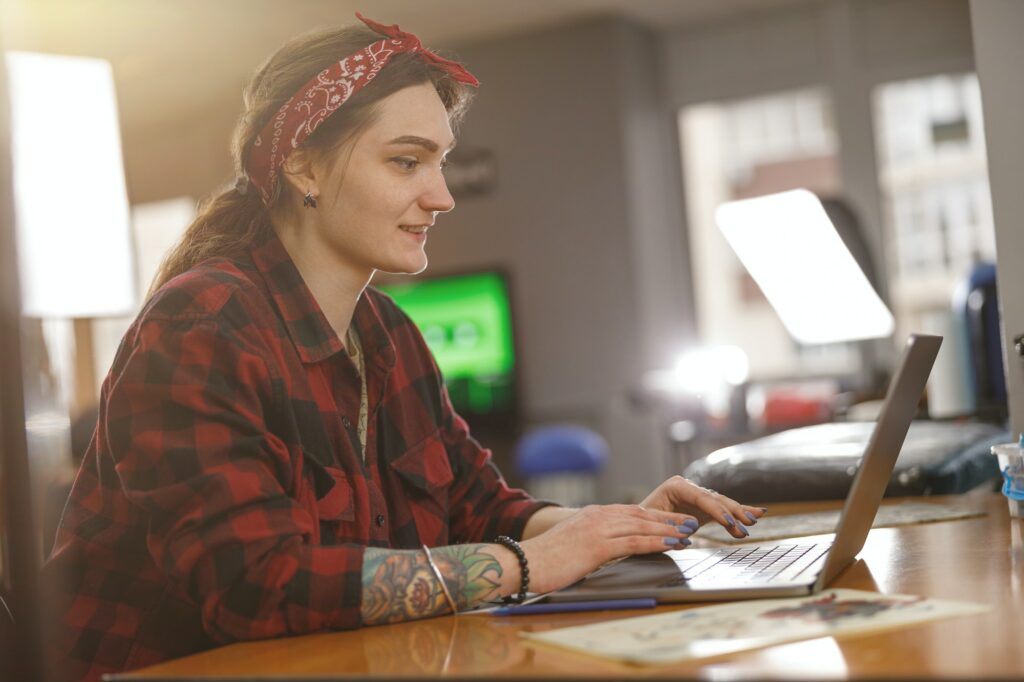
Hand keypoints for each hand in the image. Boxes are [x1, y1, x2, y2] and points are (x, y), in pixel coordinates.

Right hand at [518, 504, 698, 593]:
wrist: (523, 563)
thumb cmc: (545, 560)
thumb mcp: (574, 545)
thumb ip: (593, 543)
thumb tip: (609, 552)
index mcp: (592, 514)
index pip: (632, 511)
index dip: (657, 516)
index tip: (675, 520)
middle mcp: (598, 516)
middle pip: (642, 514)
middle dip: (669, 518)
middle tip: (691, 522)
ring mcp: (598, 529)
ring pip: (642, 526)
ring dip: (668, 529)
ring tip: (689, 533)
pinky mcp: (597, 546)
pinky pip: (633, 542)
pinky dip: (655, 542)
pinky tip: (671, 544)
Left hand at [639, 475, 766, 539]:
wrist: (638, 525)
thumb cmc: (641, 523)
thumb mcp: (651, 523)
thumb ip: (671, 524)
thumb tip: (691, 528)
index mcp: (675, 486)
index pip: (701, 497)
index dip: (716, 509)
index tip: (729, 521)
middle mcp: (689, 488)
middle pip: (715, 499)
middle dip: (733, 511)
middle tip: (748, 523)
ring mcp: (698, 497)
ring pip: (722, 504)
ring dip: (738, 514)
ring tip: (753, 521)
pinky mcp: (703, 509)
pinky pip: (723, 510)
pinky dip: (738, 513)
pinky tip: (757, 514)